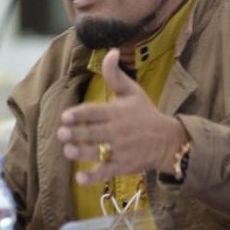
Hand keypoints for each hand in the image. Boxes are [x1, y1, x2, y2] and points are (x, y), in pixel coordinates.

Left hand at [57, 48, 186, 184]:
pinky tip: (79, 178)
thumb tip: (111, 51)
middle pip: (94, 133)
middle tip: (61, 133)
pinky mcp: (123, 166)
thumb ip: (116, 74)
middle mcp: (118, 131)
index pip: (95, 112)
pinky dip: (93, 177)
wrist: (168, 141)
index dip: (80, 114)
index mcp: (118, 112)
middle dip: (76, 134)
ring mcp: (120, 150)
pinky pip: (106, 172)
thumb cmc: (146, 114)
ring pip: (98, 153)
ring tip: (67, 150)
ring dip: (81, 153)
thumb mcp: (132, 92)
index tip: (65, 116)